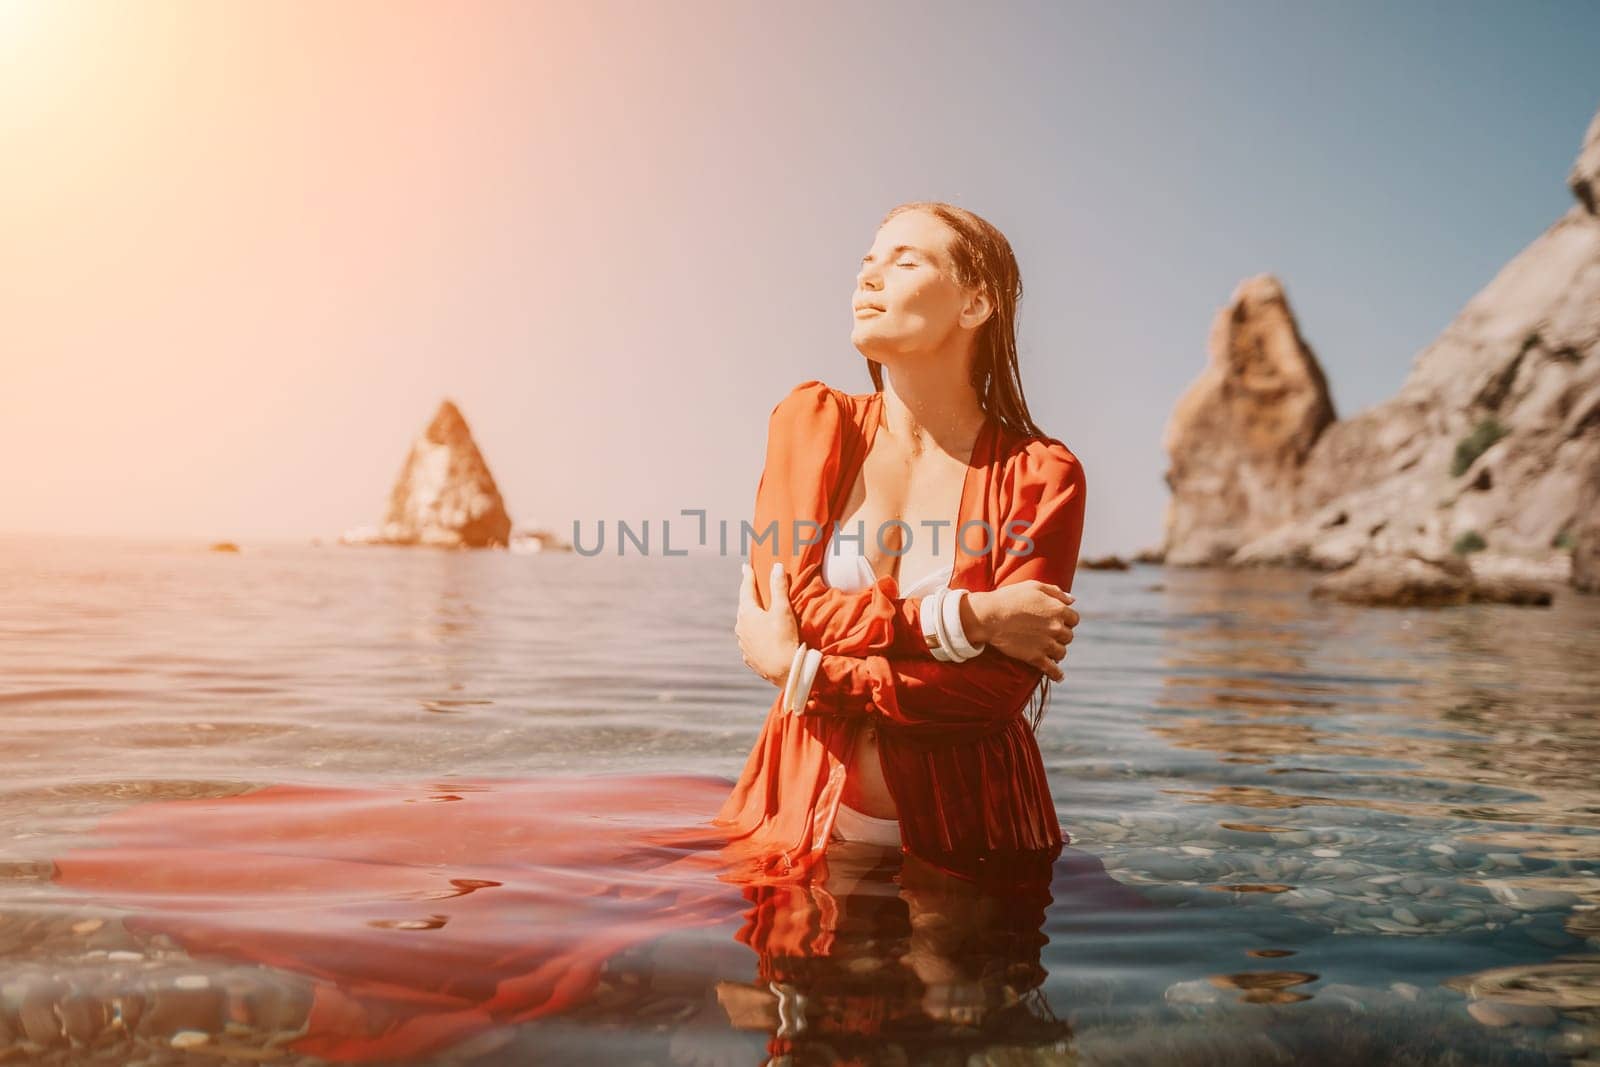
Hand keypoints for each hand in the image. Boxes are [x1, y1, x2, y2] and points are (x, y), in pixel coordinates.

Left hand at [735, 562, 800, 686]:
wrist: (784, 672)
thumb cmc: (784, 638)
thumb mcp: (783, 610)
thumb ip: (779, 587)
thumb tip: (776, 567)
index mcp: (747, 613)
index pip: (746, 589)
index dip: (748, 577)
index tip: (746, 567)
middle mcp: (741, 627)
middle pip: (744, 607)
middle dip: (749, 597)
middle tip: (751, 588)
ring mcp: (743, 643)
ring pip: (746, 625)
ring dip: (751, 617)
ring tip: (757, 612)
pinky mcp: (749, 657)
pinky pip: (750, 641)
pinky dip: (754, 635)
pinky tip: (760, 636)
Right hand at [964, 581, 1077, 681]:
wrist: (989, 616)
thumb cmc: (1009, 598)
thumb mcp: (1033, 586)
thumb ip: (1055, 592)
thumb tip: (1072, 600)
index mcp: (1058, 609)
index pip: (1074, 619)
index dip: (1067, 620)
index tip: (1059, 622)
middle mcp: (1056, 627)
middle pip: (1068, 636)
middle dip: (1061, 635)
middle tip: (1050, 635)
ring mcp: (1046, 644)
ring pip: (1061, 652)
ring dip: (1057, 651)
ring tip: (1050, 651)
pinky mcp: (1035, 657)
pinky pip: (1052, 669)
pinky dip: (1057, 674)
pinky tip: (1059, 676)